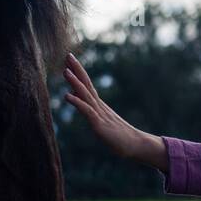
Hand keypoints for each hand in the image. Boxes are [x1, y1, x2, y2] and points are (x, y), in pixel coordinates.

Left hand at [62, 53, 164, 167]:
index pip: (87, 85)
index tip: (70, 60)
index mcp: (99, 105)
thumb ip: (88, 110)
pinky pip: (87, 111)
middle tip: (68, 55)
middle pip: (87, 84)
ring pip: (86, 95)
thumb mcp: (100, 122)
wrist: (136, 145)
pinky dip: (77, 102)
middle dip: (77, 70)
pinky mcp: (99, 124)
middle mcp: (99, 106)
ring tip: (65, 71)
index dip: (78, 72)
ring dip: (75, 82)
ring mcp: (100, 114)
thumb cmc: (119, 136)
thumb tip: (75, 98)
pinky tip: (67, 95)